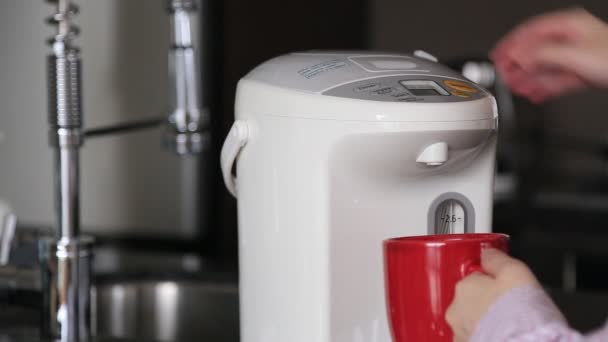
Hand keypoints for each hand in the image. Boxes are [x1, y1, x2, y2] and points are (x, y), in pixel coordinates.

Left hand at [445, 249, 539, 341]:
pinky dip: (485, 337)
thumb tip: (488, 253)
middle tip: (510, 310)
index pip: (476, 278)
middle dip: (488, 303)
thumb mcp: (515, 272)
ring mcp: (459, 332)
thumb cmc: (520, 314)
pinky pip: (474, 338)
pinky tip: (502, 337)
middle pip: (471, 300)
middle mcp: (456, 310)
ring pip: (471, 321)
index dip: (494, 284)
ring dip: (486, 322)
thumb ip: (497, 259)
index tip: (507, 291)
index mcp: (465, 287)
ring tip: (507, 326)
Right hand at [491, 8, 607, 102]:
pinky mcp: (581, 74)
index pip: (530, 32)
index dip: (511, 44)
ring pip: (544, 67)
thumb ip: (540, 55)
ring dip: (528, 78)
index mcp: (567, 25)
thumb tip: (518, 57)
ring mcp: (576, 57)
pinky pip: (555, 80)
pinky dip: (542, 87)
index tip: (498, 57)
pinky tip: (533, 93)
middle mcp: (570, 40)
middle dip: (517, 64)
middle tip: (501, 74)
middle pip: (536, 51)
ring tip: (513, 86)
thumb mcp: (571, 54)